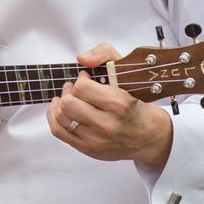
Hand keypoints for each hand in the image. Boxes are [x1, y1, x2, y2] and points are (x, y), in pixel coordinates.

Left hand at [48, 42, 172, 167]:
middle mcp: (107, 125)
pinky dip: (54, 117)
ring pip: (61, 117)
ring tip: (70, 98)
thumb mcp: (127, 71)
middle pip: (69, 104)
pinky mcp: (87, 149)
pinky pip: (58, 131)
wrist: (149, 137)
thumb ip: (105, 54)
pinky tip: (60, 109)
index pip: (82, 88)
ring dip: (61, 103)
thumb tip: (82, 58)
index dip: (81, 79)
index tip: (86, 78)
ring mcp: (96, 140)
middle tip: (76, 88)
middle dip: (69, 91)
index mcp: (118, 104)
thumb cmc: (136, 105)